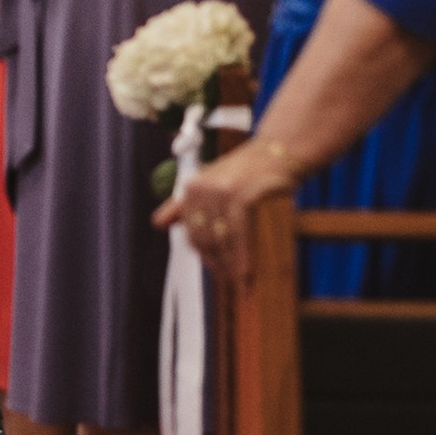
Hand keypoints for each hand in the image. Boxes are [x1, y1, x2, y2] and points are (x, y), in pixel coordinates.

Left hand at [157, 128, 291, 276]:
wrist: (278, 151)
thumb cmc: (246, 170)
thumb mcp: (210, 182)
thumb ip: (183, 203)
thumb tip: (157, 223)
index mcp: (191, 188)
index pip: (191, 232)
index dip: (204, 255)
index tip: (217, 271)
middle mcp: (201, 189)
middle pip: (204, 238)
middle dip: (217, 264)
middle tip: (230, 282)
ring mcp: (221, 192)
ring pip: (220, 239)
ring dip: (229, 265)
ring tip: (240, 283)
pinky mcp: (241, 195)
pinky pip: (237, 234)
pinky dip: (241, 257)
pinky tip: (246, 273)